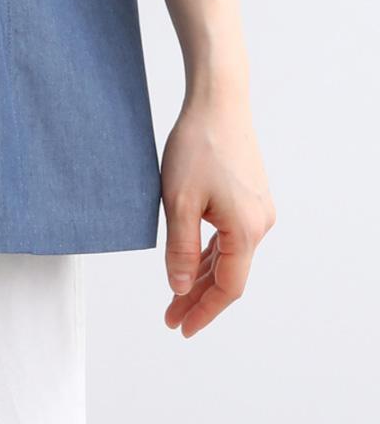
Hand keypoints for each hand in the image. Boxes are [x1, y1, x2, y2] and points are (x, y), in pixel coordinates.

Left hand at [159, 93, 276, 336]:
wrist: (218, 101)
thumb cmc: (196, 146)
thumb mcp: (178, 201)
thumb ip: (181, 249)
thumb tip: (180, 288)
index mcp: (246, 231)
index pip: (227, 287)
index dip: (203, 311)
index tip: (180, 328)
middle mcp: (259, 224)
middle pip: (228, 274)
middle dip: (198, 297)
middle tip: (170, 316)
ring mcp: (256, 210)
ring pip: (228, 256)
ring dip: (202, 276)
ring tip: (175, 295)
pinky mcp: (249, 197)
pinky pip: (229, 236)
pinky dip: (210, 251)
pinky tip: (192, 262)